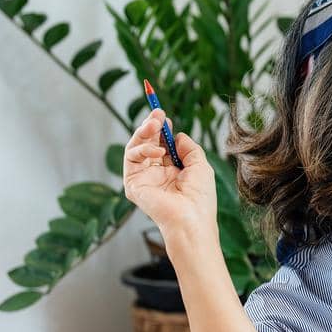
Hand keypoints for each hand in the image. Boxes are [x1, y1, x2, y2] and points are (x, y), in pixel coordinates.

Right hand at [122, 109, 217, 238]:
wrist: (191, 218)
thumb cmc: (200, 197)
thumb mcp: (200, 165)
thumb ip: (189, 148)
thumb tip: (177, 135)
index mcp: (172, 171)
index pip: (161, 145)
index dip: (161, 129)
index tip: (163, 115)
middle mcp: (156, 173)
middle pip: (147, 143)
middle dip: (150, 126)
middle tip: (157, 113)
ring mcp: (143, 178)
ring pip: (135, 148)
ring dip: (144, 133)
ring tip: (155, 125)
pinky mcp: (133, 184)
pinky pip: (131, 160)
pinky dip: (143, 151)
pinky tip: (158, 153)